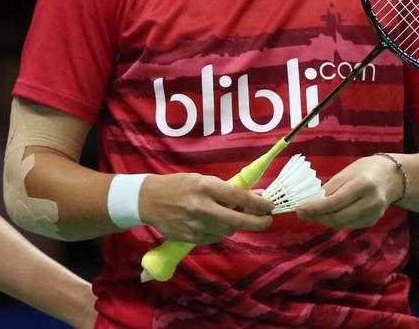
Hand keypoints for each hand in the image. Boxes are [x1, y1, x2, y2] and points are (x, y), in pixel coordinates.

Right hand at [138, 173, 272, 243]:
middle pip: (238, 220)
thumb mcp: (202, 179)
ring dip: (234, 224)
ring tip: (229, 215)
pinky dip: (218, 231)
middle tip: (267, 220)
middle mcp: (201, 206)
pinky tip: (211, 222)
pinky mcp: (190, 238)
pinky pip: (215, 238)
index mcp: (205, 187)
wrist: (148, 200)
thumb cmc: (178, 186)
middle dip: (258, 222)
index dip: (258, 203)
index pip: (239, 197)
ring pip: (228, 230)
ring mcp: (196, 225)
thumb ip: (227, 189)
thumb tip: (255, 195)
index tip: (270, 205)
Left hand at [296, 155, 402, 228]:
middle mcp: (371, 202)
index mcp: (363, 185)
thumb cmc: (365, 170)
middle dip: (317, 217)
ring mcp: (374, 214)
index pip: (335, 202)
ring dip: (324, 221)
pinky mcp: (373, 221)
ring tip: (312, 214)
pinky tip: (327, 215)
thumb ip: (330, 188)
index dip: (315, 208)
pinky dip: (336, 221)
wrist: (392, 177)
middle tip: (302, 213)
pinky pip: (350, 225)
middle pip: (339, 217)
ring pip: (343, 224)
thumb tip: (311, 201)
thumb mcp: (346, 172)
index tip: (299, 210)